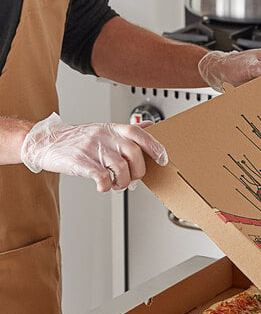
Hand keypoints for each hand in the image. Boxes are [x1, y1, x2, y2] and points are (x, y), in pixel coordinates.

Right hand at [20, 113, 167, 191]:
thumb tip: (151, 126)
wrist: (45, 142)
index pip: (139, 133)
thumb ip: (127, 131)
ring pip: (121, 168)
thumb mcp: (103, 130)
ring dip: (122, 182)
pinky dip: (106, 187)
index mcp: (111, 128)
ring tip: (115, 183)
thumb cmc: (78, 140)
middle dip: (137, 172)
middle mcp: (103, 136)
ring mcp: (92, 148)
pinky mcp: (81, 162)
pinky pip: (102, 177)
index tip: (163, 159)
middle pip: (134, 154)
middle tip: (130, 179)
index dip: (154, 146)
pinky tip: (102, 186)